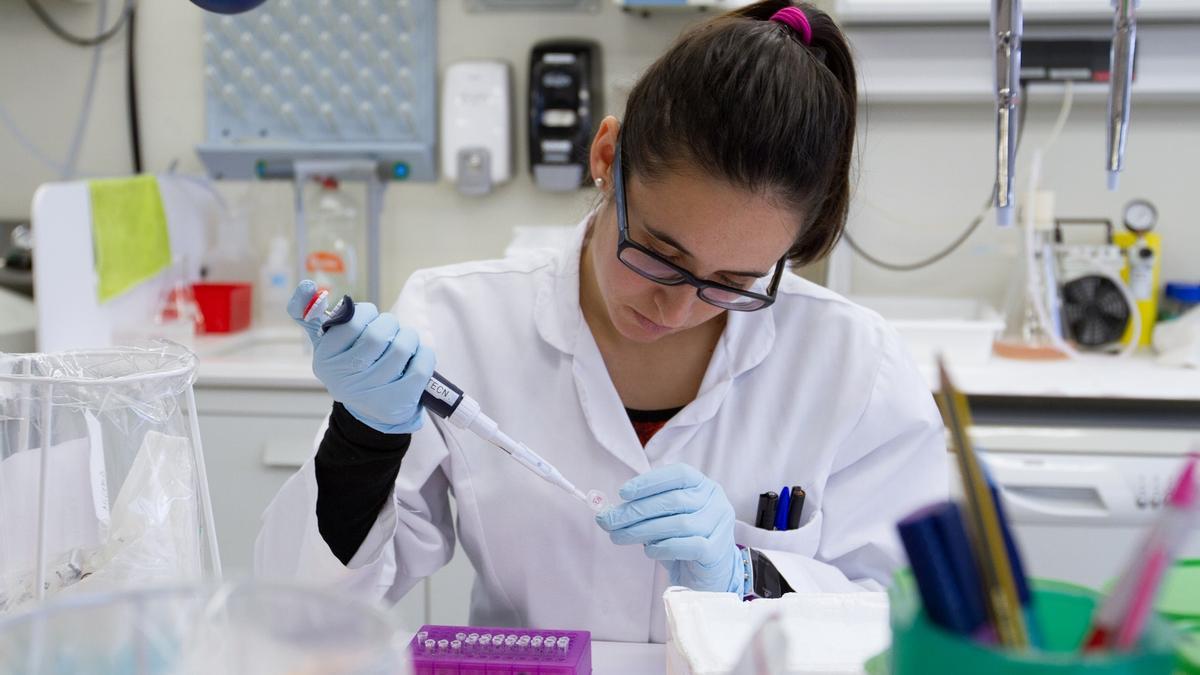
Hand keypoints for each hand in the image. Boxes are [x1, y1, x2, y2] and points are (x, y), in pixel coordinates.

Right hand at [287, 281, 434, 433]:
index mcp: (325, 359)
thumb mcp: (327, 345)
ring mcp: (372, 392)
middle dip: (390, 323)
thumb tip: (307, 286)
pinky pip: (421, 366)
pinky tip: (417, 356)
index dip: (367, 312)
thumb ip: (311, 316)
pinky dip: (424, 354)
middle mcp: (345, 378)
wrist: (371, 412)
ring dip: (409, 337)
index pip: (351, 321)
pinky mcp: (398, 400)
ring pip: (402, 348)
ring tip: (405, 341)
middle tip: (391, 328)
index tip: (370, 317)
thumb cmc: (350, 368)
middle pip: (378, 335)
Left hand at [596, 464, 743, 593]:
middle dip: (635, 510)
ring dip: (643, 530)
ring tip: (619, 537)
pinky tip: (649, 551)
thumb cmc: (684, 540)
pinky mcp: (717, 550)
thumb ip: (645, 510)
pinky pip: (687, 546)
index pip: (678, 474)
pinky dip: (663, 547)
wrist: (709, 574)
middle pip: (674, 500)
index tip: (623, 493)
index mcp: (703, 486)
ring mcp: (719, 525)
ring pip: (678, 523)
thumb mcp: (666, 519)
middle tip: (608, 521)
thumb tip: (608, 512)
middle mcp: (716, 501)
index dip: (649, 481)